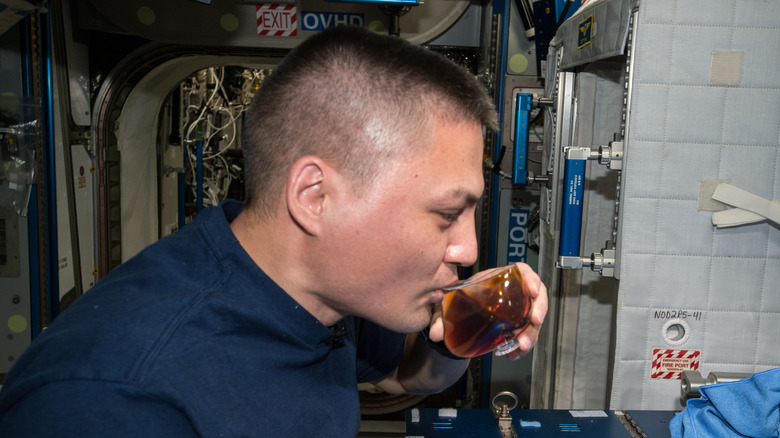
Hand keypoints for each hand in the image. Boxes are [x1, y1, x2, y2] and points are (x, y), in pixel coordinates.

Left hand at [426, 263, 548, 358]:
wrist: (459, 318)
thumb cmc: (459, 302)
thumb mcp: (449, 306)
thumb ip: (441, 317)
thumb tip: (435, 332)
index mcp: (498, 279)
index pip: (522, 272)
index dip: (531, 279)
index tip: (533, 290)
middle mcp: (512, 293)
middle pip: (536, 296)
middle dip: (539, 309)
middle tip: (534, 321)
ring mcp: (517, 311)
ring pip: (534, 318)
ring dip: (532, 332)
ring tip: (522, 345)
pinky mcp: (517, 327)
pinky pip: (527, 334)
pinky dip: (523, 345)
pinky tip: (515, 353)